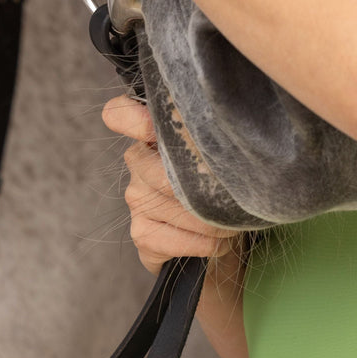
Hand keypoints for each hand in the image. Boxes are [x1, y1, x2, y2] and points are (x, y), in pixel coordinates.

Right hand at [102, 95, 241, 275]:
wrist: (218, 232)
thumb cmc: (219, 178)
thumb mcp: (217, 149)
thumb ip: (211, 133)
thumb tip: (231, 127)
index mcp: (153, 131)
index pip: (121, 114)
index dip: (133, 118)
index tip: (156, 128)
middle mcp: (137, 161)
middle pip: (164, 173)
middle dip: (206, 189)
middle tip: (235, 197)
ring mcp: (135, 198)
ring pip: (175, 207)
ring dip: (213, 221)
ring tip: (235, 223)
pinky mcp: (140, 233)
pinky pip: (173, 239)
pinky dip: (204, 243)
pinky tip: (220, 243)